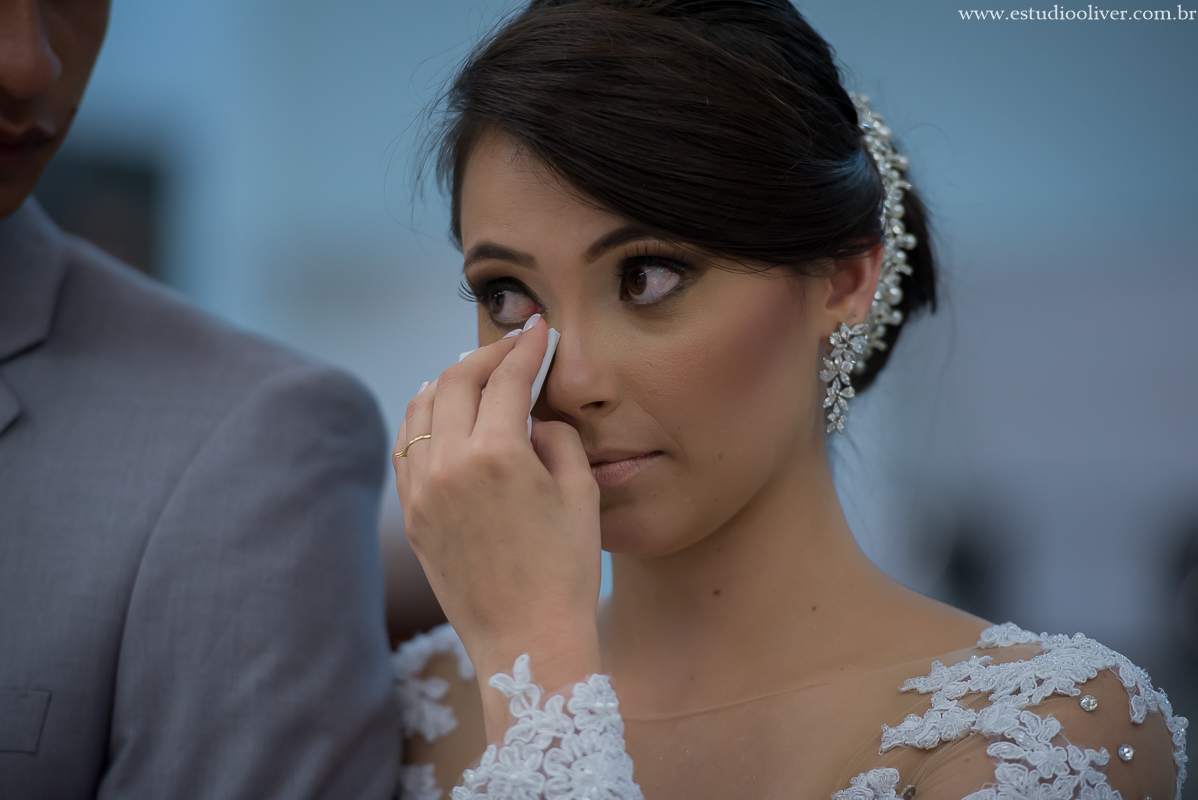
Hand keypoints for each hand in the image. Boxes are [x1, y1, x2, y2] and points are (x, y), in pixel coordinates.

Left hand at [393, 316, 601, 739]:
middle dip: (488, 354)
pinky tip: (437, 409)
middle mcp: (450, 465)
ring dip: (449, 379)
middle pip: (457, 381)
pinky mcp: (412, 514)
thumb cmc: (566, 570)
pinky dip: (421, 417)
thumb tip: (532, 417)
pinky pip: (407, 446)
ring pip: (422, 407)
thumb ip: (556, 438)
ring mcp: (422, 490)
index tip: (541, 331)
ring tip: (474, 369)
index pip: (508, 379)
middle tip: (514, 346)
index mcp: (498, 456)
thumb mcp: (581, 494)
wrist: (526, 641)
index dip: (527, 348)